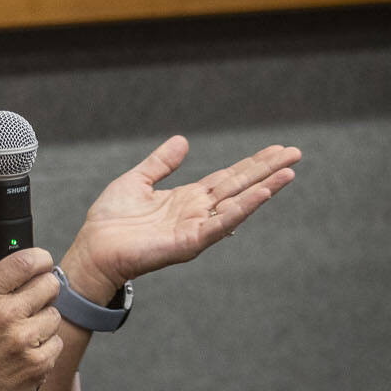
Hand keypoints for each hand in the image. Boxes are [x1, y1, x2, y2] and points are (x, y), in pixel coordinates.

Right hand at [0, 247, 62, 390]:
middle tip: (35, 301)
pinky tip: (26, 354)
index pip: (24, 262)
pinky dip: (45, 348)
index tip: (42, 262)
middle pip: (49, 285)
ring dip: (44, 322)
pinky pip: (57, 343)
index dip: (40, 258)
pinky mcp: (38, 364)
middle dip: (45, 290)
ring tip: (24, 334)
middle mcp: (4, 316)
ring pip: (54, 315)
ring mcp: (23, 341)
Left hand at [61, 138, 300, 296]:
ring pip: (238, 203)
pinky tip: (262, 194)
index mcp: (187, 198)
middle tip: (296, 153)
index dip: (253, 163)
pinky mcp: (190, 242)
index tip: (277, 149)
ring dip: (265, 188)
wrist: (94, 249)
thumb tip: (182, 141)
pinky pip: (221, 223)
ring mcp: (197, 227)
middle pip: (240, 186)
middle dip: (268, 170)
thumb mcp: (136, 181)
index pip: (229, 177)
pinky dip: (242, 208)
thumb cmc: (110, 221)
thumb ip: (160, 164)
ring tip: (289, 172)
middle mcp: (198, 212)